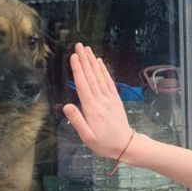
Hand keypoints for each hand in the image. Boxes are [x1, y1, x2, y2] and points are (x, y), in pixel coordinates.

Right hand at [63, 43, 133, 159]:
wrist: (125, 145)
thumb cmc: (103, 143)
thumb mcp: (87, 137)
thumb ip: (77, 121)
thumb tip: (66, 106)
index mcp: (92, 109)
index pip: (83, 86)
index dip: (78, 70)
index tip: (73, 57)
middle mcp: (101, 100)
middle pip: (91, 77)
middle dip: (84, 60)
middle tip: (78, 46)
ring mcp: (109, 98)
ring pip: (100, 76)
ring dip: (93, 61)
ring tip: (87, 49)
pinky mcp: (115, 99)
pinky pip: (109, 82)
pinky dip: (104, 70)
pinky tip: (99, 62)